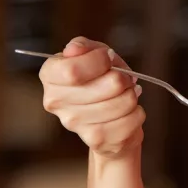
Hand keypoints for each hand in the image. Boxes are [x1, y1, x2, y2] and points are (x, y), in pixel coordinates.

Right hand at [39, 36, 144, 157]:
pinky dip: (137, 113)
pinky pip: (130, 121)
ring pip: (122, 103)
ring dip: (131, 96)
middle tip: (124, 79)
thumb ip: (85, 47)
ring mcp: (74, 124)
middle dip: (123, 78)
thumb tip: (74, 49)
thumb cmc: (100, 79)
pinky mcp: (96, 140)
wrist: (106, 116)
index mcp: (50, 75)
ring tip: (127, 94)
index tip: (109, 58)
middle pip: (108, 85)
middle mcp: (55, 101)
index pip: (72, 71)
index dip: (100, 61)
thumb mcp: (94, 54)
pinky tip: (129, 112)